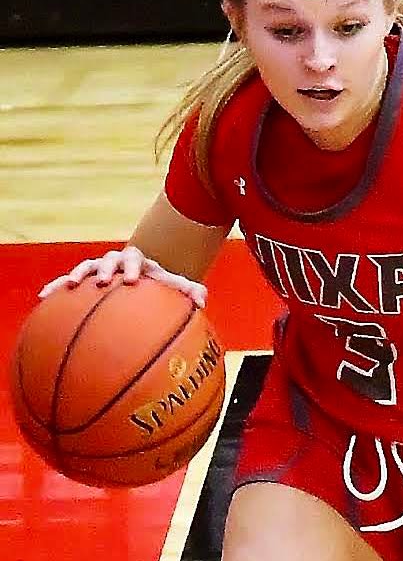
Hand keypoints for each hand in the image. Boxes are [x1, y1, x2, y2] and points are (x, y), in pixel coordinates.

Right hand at [38, 245, 208, 307]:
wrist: (140, 278)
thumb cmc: (157, 285)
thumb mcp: (174, 285)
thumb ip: (190, 290)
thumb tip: (202, 301)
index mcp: (138, 261)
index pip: (135, 259)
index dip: (132, 267)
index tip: (131, 280)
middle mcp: (117, 261)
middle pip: (109, 259)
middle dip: (106, 269)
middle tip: (104, 281)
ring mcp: (99, 269)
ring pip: (86, 267)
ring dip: (77, 275)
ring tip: (69, 286)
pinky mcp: (85, 279)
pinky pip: (66, 282)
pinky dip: (56, 287)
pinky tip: (42, 297)